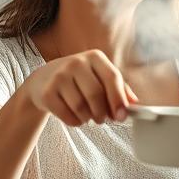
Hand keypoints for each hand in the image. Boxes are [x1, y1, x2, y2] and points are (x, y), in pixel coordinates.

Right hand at [23, 49, 137, 126]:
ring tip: (87, 116)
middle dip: (102, 113)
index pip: (112, 78)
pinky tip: (75, 116)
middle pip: (96, 95)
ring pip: (81, 107)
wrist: (43, 80)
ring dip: (88, 118)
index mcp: (95, 57)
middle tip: (102, 119)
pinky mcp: (46, 92)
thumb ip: (119, 88)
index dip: (119, 99)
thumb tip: (135, 103)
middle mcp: (76, 62)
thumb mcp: (99, 77)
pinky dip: (75, 122)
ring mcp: (59, 76)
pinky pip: (67, 115)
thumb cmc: (79, 79)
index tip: (122, 116)